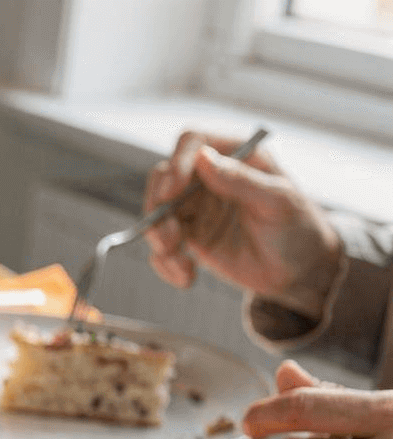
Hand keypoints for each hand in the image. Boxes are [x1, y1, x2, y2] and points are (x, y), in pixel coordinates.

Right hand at [144, 131, 342, 317]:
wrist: (299, 271)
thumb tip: (203, 157)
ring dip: (160, 239)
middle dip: (158, 208)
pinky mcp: (190, 235)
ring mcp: (197, 206)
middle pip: (163, 178)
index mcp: (236, 156)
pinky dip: (165, 263)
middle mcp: (210, 177)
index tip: (172, 193)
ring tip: (182, 263)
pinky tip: (187, 277)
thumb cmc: (299, 229)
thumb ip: (242, 180)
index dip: (176, 163)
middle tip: (169, 238)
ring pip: (157, 213)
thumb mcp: (278, 203)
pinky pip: (162, 245)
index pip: (193, 143)